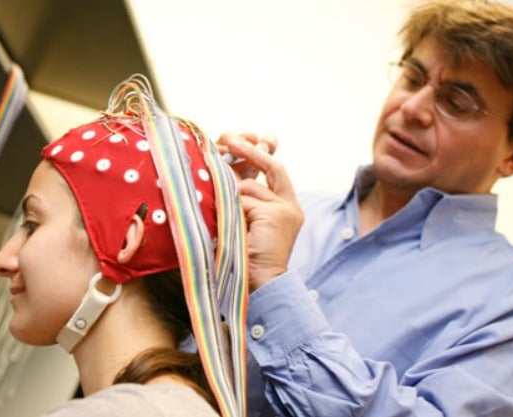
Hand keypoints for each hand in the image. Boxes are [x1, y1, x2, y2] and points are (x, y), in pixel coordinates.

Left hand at [221, 135, 302, 291]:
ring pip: (247, 187)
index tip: (244, 137)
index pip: (275, 169)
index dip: (260, 151)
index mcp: (285, 206)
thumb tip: (223, 166)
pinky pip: (243, 200)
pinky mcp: (277, 214)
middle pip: (269, 166)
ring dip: (231, 199)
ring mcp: (285, 209)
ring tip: (229, 220)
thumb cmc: (243, 257)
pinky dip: (232, 211)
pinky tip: (233, 227)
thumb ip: (241, 195)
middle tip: (228, 138)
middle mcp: (290, 206)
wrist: (259, 285)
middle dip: (247, 149)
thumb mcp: (243, 219)